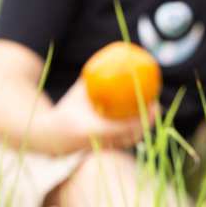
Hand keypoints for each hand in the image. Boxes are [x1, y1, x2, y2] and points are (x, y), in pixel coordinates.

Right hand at [41, 78, 158, 153]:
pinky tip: (141, 117)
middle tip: (156, 105)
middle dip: (146, 123)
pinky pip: (124, 141)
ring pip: (129, 140)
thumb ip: (94, 76)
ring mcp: (102, 148)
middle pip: (131, 136)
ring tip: (152, 111)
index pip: (123, 127)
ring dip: (143, 127)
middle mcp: (99, 142)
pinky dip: (134, 131)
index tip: (152, 104)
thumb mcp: (78, 91)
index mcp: (91, 129)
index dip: (140, 118)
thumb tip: (114, 56)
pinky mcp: (104, 150)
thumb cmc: (67, 108)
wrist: (50, 136)